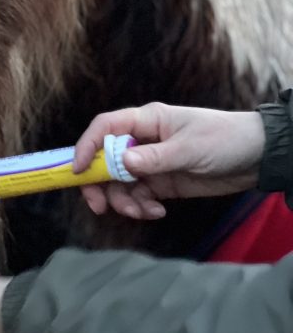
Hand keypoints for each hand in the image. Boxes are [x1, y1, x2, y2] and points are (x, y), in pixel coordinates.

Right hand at [74, 103, 264, 219]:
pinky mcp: (162, 182)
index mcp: (147, 121)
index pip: (105, 127)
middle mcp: (143, 140)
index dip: (87, 146)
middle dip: (99, 184)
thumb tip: (121, 162)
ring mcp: (151, 162)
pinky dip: (142, 207)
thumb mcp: (189, 149)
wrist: (256, 158)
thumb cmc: (224, 139)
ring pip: (120, 183)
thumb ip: (154, 158)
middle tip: (99, 206)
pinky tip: (158, 212)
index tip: (77, 171)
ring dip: (125, 201)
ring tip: (144, 211)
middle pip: (106, 160)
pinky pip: (139, 196)